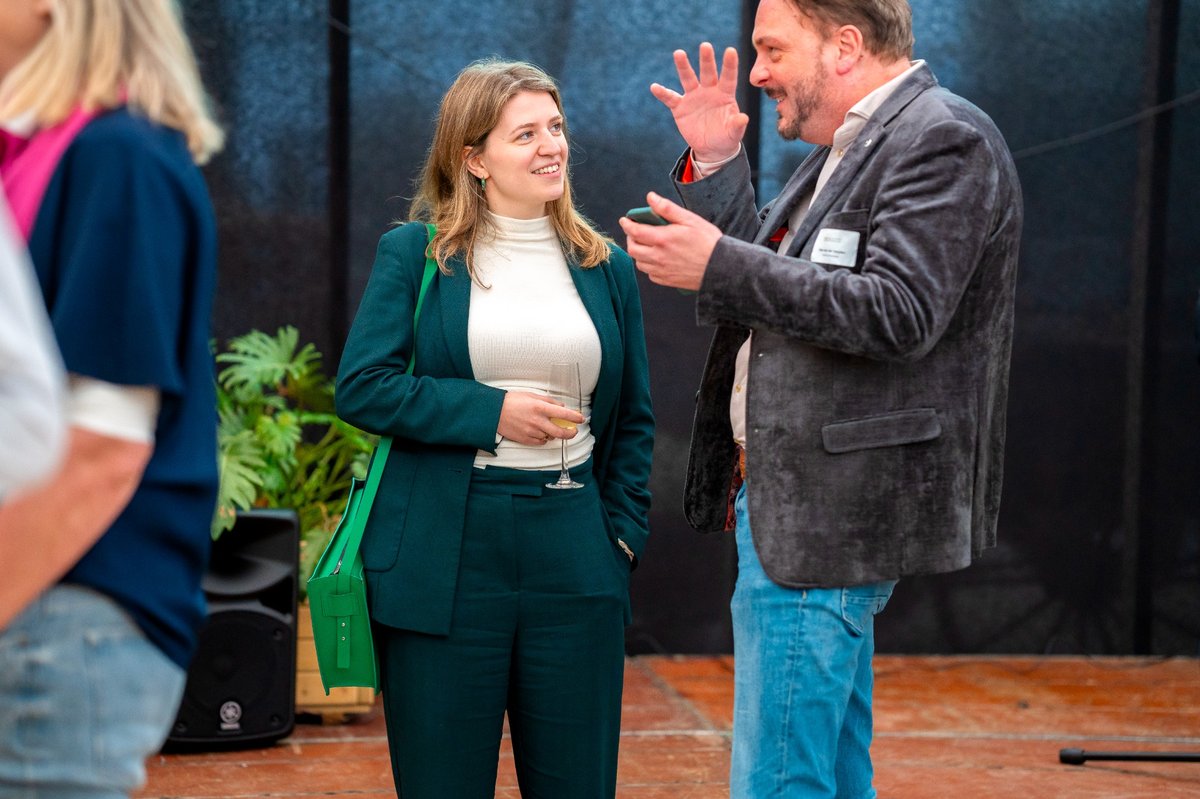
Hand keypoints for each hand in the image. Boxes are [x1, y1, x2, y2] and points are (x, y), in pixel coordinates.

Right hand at [497, 391, 583, 446]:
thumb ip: (548, 401)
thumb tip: (561, 407)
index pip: (563, 414)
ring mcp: (531, 432)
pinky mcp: (525, 439)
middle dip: (570, 433)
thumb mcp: (532, 396)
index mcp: (540, 408)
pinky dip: (544, 438)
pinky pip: (540, 442)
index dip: (575, 418)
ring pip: (550, 437)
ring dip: (553, 433)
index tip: (581, 419)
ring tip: (548, 427)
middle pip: (560, 432)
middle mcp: (537, 421)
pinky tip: (541, 433)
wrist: (494, 412)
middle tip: (573, 431)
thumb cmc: (512, 401)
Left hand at [619, 192, 721, 290]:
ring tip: (645, 245)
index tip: (625, 220)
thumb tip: (650, 197)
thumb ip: (667, 208)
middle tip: (635, 232)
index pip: (635, 231)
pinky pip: (650, 274)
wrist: (721, 268)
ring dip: (638, 253)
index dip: (627, 224)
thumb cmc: (708, 241)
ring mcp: (662, 271)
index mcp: (662, 239)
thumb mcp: (689, 219)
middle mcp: (658, 257)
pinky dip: (648, 266)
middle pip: (633, 249)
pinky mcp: (667, 281)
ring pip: (639, 263)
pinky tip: (656, 259)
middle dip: (630, 238)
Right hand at [651, 43, 748, 162]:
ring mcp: (693, 97)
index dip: (729, 65)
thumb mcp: (733, 133)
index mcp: (724, 94)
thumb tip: (744, 118)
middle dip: (706, 60)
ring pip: (688, 79)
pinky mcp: (680, 107)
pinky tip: (654, 87)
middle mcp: (709, 91)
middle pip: (707, 72)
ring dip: (683, 66)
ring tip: (678, 53)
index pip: (728, 77)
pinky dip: (662, 93)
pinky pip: (670, 98)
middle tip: (705, 45)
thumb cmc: (726, 137)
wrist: (711, 147)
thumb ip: (737, 125)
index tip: (731, 50)